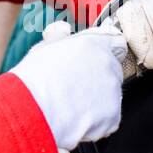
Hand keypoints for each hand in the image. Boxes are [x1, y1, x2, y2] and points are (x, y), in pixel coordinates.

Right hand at [9, 16, 129, 152]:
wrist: (35, 109)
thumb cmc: (36, 77)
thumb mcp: (44, 47)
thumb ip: (59, 36)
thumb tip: (64, 29)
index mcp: (97, 44)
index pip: (117, 42)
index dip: (108, 50)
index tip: (97, 58)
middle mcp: (110, 66)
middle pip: (113, 72)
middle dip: (99, 79)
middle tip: (75, 87)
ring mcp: (114, 93)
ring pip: (110, 98)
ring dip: (96, 102)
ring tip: (70, 107)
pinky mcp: (112, 118)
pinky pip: (107, 121)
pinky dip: (95, 123)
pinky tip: (75, 121)